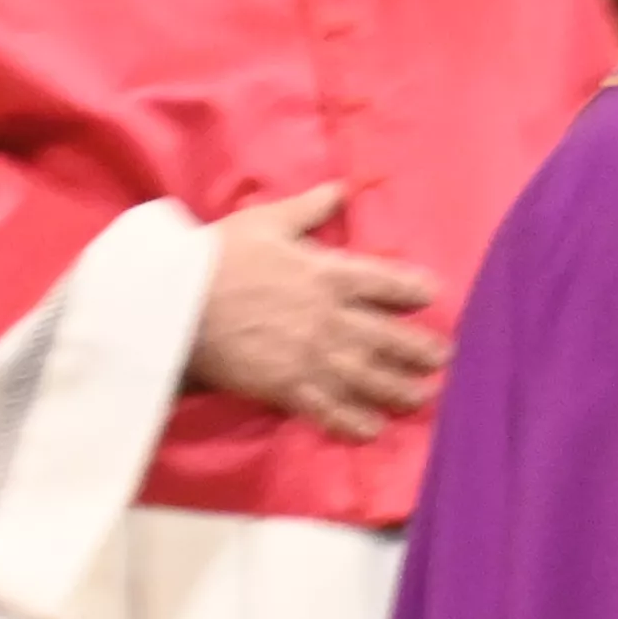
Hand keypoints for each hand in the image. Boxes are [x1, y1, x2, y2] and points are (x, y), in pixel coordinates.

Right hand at [187, 182, 446, 443]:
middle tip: (442, 359)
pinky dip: (353, 422)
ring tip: (422, 397)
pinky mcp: (287, 387)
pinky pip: (329, 409)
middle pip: (387, 337)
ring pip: (368, 378)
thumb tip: (342, 188)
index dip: (412, 290)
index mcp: (328, 274)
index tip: (433, 296)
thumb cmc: (217, 256)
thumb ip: (310, 208)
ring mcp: (312, 356)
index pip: (385, 283)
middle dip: (418, 350)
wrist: (174, 303)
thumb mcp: (266, 221)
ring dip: (398, 389)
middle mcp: (330, 318)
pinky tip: (372, 430)